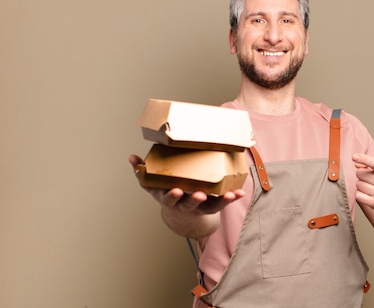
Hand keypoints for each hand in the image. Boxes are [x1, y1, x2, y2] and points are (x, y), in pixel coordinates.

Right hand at [128, 154, 244, 235]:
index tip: (176, 191)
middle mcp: (184, 204)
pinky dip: (231, 198)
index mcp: (168, 198)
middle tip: (200, 195)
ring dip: (220, 201)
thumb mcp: (152, 186)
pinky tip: (241, 192)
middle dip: (194, 200)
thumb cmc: (166, 194)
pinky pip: (223, 202)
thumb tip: (131, 158)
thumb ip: (142, 173)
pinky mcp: (211, 206)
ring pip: (209, 206)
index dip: (172, 196)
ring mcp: (199, 207)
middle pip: (189, 204)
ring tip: (230, 195)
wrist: (180, 216)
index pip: (169, 198)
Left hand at [352, 153, 373, 251]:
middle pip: (360, 173)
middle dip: (362, 174)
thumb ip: (372, 161)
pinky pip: (358, 195)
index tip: (354, 157)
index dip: (363, 159)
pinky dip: (360, 193)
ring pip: (358, 184)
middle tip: (371, 177)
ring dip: (362, 184)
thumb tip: (356, 164)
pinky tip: (369, 193)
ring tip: (372, 185)